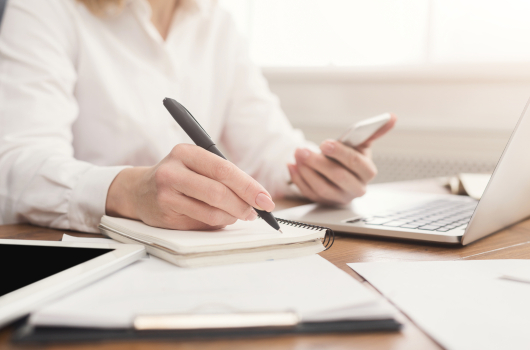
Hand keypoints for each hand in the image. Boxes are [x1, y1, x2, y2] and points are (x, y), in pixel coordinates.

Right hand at [106, 144, 274, 229]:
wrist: (138, 190)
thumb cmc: (178, 176)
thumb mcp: (196, 164)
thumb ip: (223, 175)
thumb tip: (256, 196)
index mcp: (186, 152)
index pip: (224, 170)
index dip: (249, 186)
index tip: (265, 199)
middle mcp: (173, 172)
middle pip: (218, 192)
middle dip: (244, 205)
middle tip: (257, 212)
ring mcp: (166, 195)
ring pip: (211, 212)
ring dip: (232, 217)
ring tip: (238, 215)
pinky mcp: (165, 216)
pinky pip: (201, 224)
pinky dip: (217, 224)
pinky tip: (220, 218)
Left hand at [288, 114, 396, 204]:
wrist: (341, 174)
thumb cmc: (351, 157)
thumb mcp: (361, 144)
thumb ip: (373, 131)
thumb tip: (391, 117)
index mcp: (367, 172)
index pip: (356, 163)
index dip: (340, 153)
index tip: (324, 143)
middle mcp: (356, 189)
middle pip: (338, 177)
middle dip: (318, 163)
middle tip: (302, 150)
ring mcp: (339, 198)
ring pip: (322, 187)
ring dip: (306, 171)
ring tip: (297, 155)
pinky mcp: (324, 202)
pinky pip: (309, 193)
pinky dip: (299, 179)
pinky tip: (292, 166)